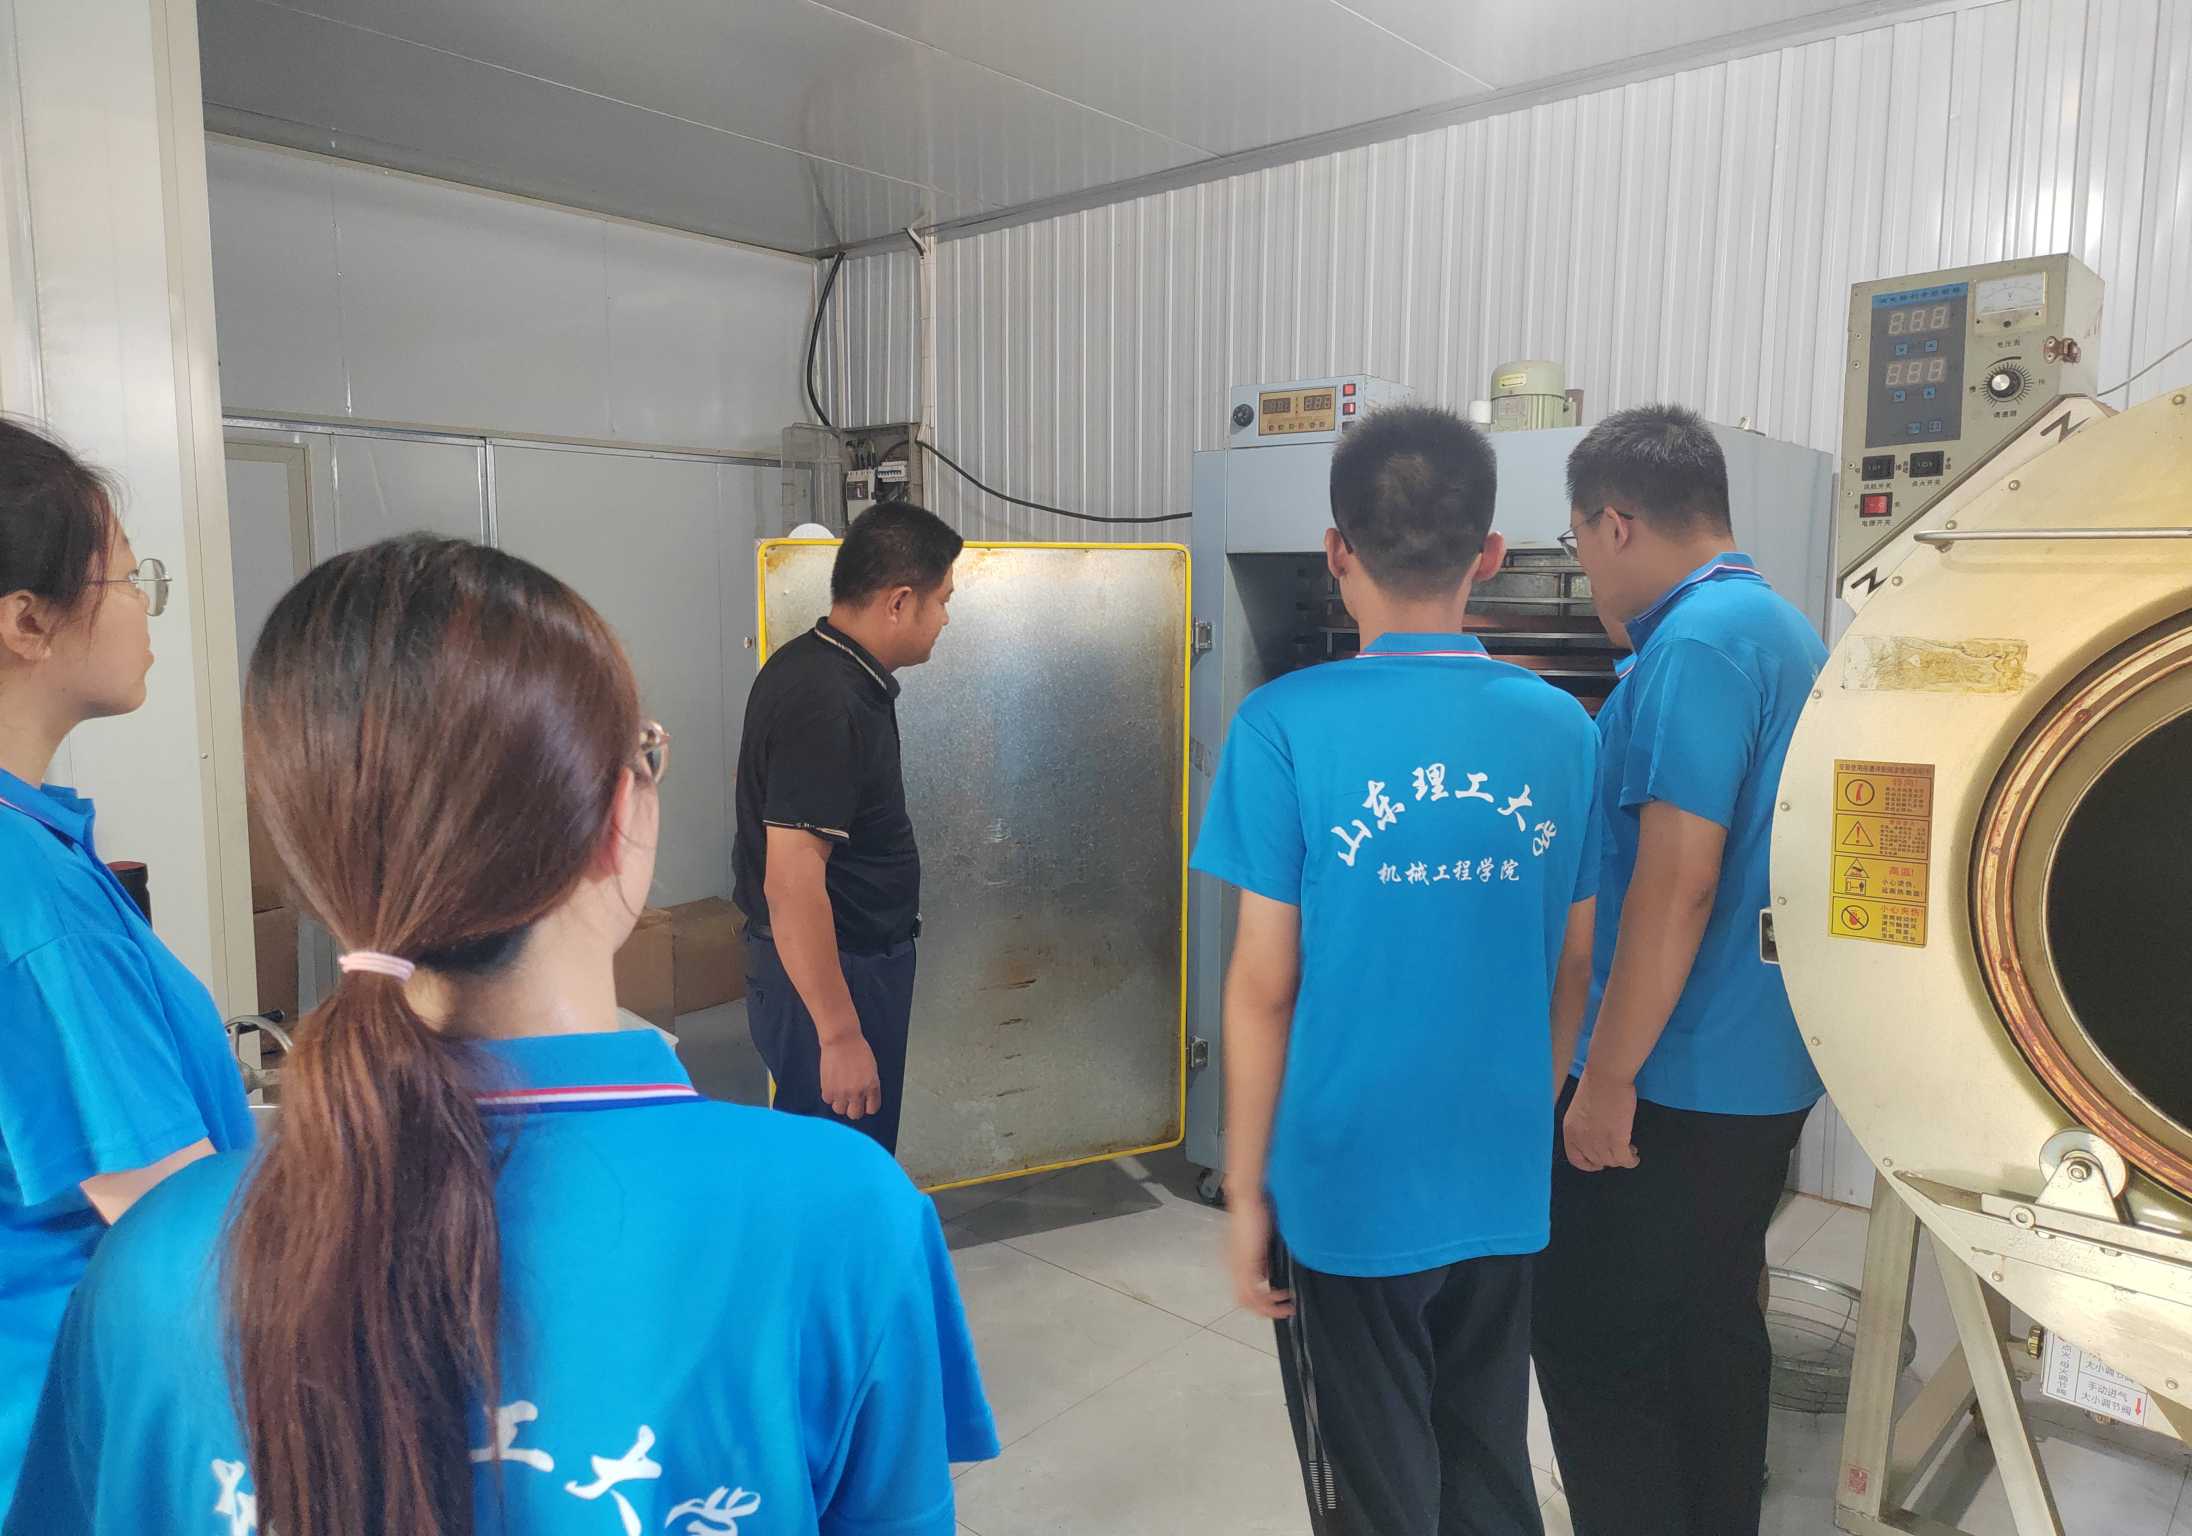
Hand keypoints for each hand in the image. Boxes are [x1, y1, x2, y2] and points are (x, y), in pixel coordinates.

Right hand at [820, 1034, 881, 1119]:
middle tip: (849, 1100)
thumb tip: (865, 1098)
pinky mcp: (828, 1090)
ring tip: (839, 1091)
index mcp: (872, 1086)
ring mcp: (843, 1092)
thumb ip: (869, 1085)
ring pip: (840, 1110)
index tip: (864, 1103)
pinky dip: (829, 1094)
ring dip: (839, 1102)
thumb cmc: (857, 1049)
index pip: (872, 1109)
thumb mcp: (871, 1068)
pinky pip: (828, 1100)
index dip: (867, 1106)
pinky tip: (831, 1084)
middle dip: (853, 1108)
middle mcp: (858, 1092)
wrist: (841, 1039)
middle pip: (855, 1114)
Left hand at [1226, 1189, 1293, 1319]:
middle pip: (1243, 1301)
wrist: (1247, 1198)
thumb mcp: (1259, 1240)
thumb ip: (1261, 1259)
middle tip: (1282, 1310)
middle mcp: (1234, 1267)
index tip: (1277, 1301)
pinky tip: (1282, 1295)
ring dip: (1268, 1307)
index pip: (1243, 1292)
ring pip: (1247, 1300)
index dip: (1260, 1301)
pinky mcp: (1246, 1262)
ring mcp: (1238, 1266)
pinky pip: (1253, 1290)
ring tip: (1285, 1306)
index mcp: (1236, 1263)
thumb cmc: (1253, 1212)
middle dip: (1265, 1310)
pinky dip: (1268, 1298)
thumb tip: (1268, 1274)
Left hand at [1563, 1068, 1639, 1171]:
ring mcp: (1599, 1141)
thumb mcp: (1580, 1110)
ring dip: (1621, 1159)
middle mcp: (1582, 1139)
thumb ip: (1584, 1127)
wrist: (1606, 1075)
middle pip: (1597, 1161)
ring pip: (1612, 1162)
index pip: (1575, 1159)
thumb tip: (1595, 1137)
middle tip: (1619, 1151)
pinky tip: (1634, 1155)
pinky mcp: (1616, 1139)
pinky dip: (1631, 1160)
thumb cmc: (1596, 1084)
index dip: (1588, 1164)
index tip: (1597, 1163)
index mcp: (1570, 1131)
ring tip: (1629, 1150)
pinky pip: (1624, 1159)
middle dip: (1609, 1158)